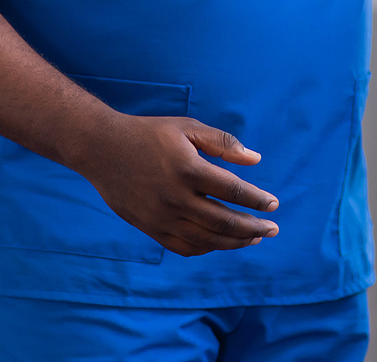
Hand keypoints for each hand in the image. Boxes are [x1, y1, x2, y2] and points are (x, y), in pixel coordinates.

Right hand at [69, 114, 279, 256]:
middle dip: (254, 227)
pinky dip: (206, 247)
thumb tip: (255, 159)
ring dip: (235, 241)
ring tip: (254, 238)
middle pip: (224, 221)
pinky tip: (221, 242)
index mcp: (188, 169)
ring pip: (206, 239)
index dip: (257, 200)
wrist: (102, 149)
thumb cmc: (150, 134)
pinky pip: (183, 246)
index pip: (233, 191)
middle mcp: (175, 197)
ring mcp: (161, 216)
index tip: (274, 205)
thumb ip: (223, 142)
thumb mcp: (188, 127)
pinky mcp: (149, 227)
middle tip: (273, 229)